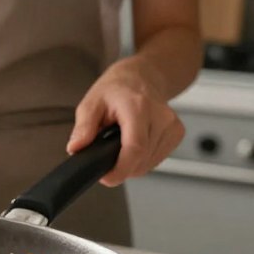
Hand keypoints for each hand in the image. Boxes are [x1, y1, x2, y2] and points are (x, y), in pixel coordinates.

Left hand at [67, 59, 183, 186]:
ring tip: (119, 145)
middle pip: (142, 159)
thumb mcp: (91, 103)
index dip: (120, 169)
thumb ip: (83, 127)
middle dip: (120, 167)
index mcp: (138, 107)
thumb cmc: (116, 89)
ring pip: (149, 163)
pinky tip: (133, 144)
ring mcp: (172, 125)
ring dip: (131, 164)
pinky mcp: (177, 133)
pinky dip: (142, 159)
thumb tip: (76, 148)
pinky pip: (157, 159)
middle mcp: (160, 116)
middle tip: (105, 157)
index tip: (106, 177)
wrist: (141, 77)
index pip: (135, 148)